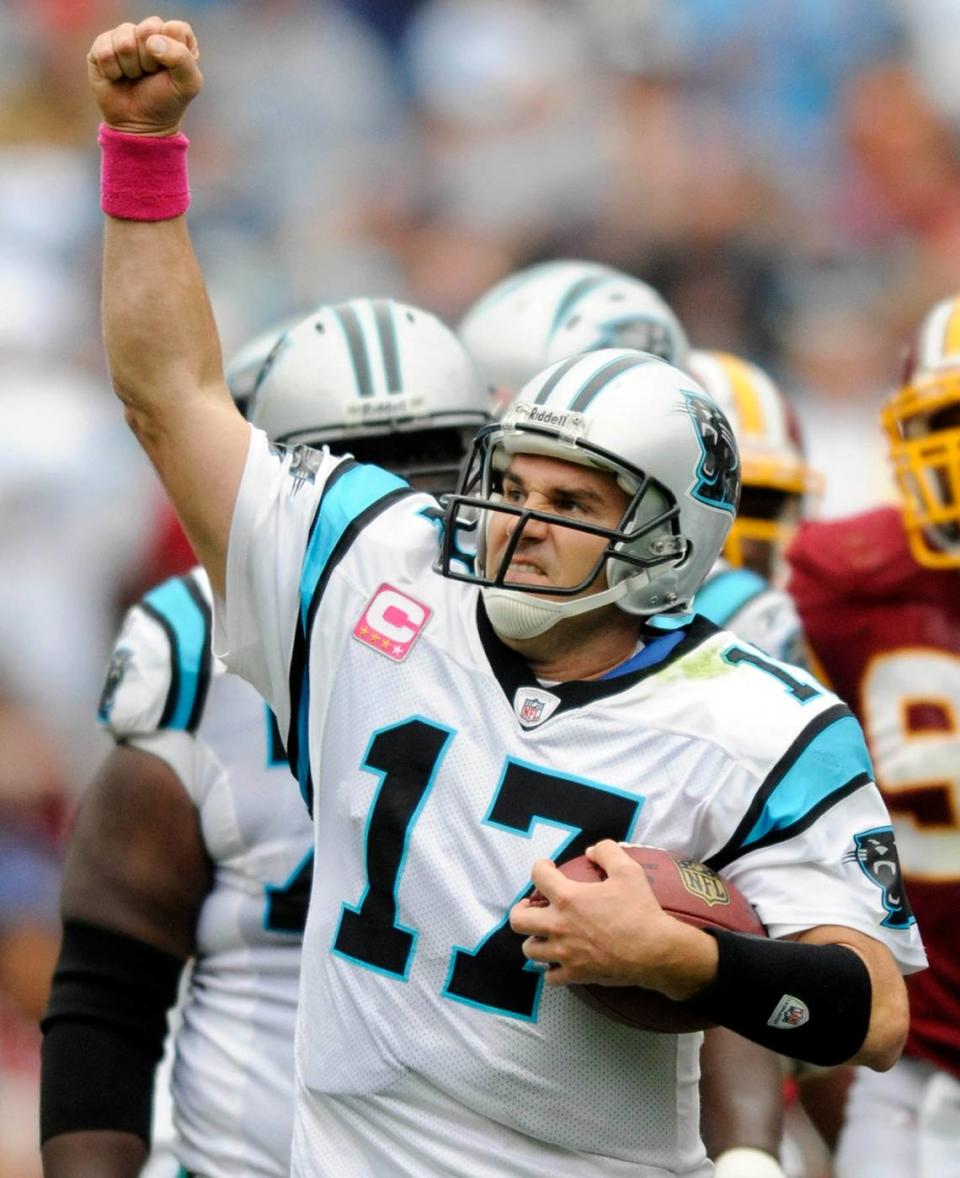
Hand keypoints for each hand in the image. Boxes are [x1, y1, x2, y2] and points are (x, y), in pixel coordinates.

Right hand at [87, 16, 201, 135]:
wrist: (139, 125)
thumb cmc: (165, 102)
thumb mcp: (187, 84)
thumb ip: (182, 58)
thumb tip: (151, 42)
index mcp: (175, 38)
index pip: (175, 28)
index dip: (173, 52)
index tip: (171, 72)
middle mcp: (150, 32)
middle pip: (148, 29)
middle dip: (150, 60)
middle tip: (150, 74)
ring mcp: (124, 36)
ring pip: (125, 40)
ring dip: (131, 67)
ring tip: (134, 77)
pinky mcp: (102, 45)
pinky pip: (105, 50)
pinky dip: (113, 71)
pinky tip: (118, 77)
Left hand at [509, 839, 716, 998]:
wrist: (655, 951)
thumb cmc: (640, 910)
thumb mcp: (628, 870)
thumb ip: (607, 852)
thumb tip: (591, 851)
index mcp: (568, 898)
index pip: (537, 876)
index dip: (540, 867)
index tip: (547, 868)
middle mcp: (559, 926)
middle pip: (519, 919)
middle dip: (522, 909)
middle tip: (534, 905)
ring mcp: (564, 953)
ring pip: (529, 950)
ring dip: (534, 939)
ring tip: (545, 933)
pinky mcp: (575, 974)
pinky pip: (550, 977)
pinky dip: (551, 969)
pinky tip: (560, 961)